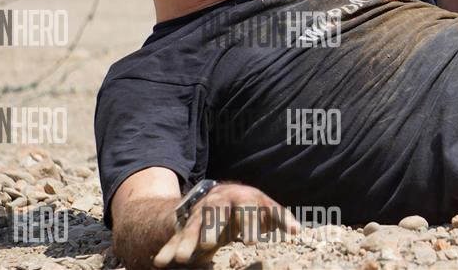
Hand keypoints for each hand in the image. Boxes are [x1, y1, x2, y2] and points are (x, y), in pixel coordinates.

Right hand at [153, 183, 300, 267]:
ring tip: (181, 259)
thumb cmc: (250, 206)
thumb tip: (297, 231)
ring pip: (192, 227)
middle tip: (209, 244)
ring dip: (186, 242)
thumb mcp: (265, 208)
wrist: (220, 195)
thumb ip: (279, 219)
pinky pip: (176, 237)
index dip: (248, 223)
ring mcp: (201, 214)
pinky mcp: (187, 226)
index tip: (250, 242)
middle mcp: (218, 204)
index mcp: (241, 198)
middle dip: (210, 228)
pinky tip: (160, 262)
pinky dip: (168, 249)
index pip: (246, 209)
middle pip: (214, 215)